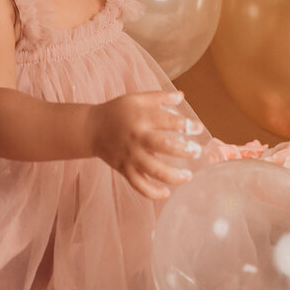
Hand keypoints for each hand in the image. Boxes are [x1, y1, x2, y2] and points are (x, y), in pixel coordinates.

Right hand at [87, 90, 201, 198]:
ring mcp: (130, 156)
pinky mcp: (124, 169)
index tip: (198, 128)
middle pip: (164, 146)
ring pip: (153, 170)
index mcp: (141, 118)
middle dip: (184, 151)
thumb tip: (181, 96)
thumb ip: (159, 97)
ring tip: (188, 176)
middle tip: (197, 152)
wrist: (91, 129)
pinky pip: (139, 185)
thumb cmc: (116, 111)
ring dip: (173, 176)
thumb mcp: (136, 99)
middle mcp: (137, 138)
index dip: (186, 125)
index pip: (168, 121)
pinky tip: (166, 193)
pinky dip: (152, 192)